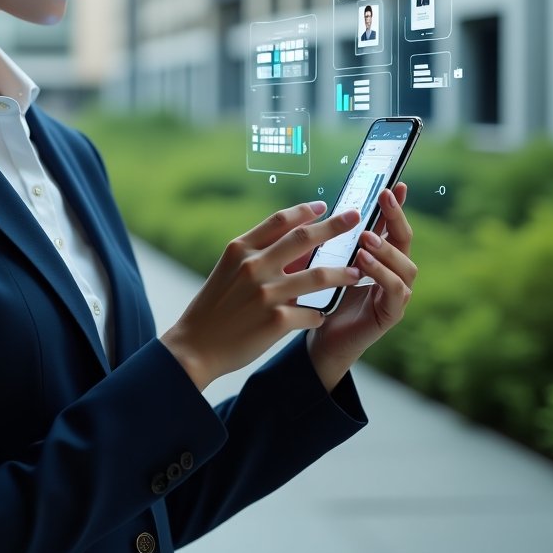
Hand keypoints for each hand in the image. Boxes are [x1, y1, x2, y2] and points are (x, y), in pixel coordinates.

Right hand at [160, 202, 363, 391]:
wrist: (196, 345)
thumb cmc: (214, 306)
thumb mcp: (228, 271)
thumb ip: (257, 256)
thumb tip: (293, 246)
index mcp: (240, 249)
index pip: (278, 221)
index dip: (303, 211)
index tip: (322, 206)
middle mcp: (253, 266)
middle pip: (303, 238)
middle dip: (334, 226)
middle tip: (355, 217)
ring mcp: (266, 293)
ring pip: (317, 276)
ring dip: (341, 273)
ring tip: (356, 273)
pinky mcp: (276, 321)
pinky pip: (311, 313)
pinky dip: (318, 315)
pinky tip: (320, 317)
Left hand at [305, 184, 416, 391]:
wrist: (318, 339)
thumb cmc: (322, 298)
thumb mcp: (325, 263)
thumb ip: (332, 241)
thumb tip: (325, 208)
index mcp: (380, 258)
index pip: (391, 227)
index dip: (395, 206)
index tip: (395, 182)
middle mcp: (394, 273)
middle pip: (405, 241)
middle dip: (396, 218)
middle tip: (384, 198)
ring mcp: (396, 295)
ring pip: (406, 266)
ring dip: (386, 249)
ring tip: (366, 238)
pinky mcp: (391, 314)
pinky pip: (396, 292)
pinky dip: (382, 276)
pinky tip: (363, 265)